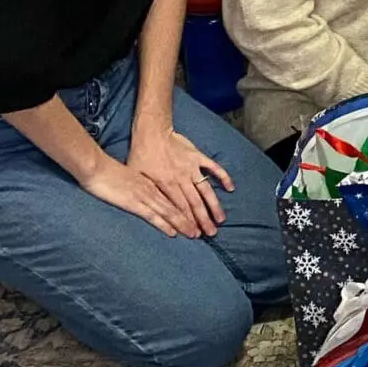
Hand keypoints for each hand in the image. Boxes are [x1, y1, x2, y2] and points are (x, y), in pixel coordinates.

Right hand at [78, 154, 193, 237]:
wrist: (97, 166)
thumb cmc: (112, 171)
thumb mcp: (134, 175)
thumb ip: (145, 184)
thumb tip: (151, 193)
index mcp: (155, 182)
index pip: (178, 197)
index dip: (191, 209)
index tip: (202, 218)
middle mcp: (154, 189)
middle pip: (179, 205)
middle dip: (194, 219)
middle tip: (207, 231)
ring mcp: (145, 196)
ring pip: (170, 212)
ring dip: (184, 224)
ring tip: (195, 234)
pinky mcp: (134, 203)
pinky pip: (152, 216)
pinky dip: (164, 225)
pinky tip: (173, 233)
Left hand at [128, 119, 229, 236]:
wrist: (151, 132)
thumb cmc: (140, 155)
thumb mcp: (136, 176)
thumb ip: (147, 193)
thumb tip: (154, 210)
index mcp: (166, 184)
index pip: (179, 208)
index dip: (187, 222)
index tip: (195, 234)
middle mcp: (181, 178)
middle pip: (194, 203)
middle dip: (203, 220)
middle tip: (211, 233)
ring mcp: (191, 167)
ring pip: (206, 190)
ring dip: (214, 205)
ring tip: (221, 219)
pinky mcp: (197, 157)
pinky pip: (213, 168)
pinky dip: (223, 177)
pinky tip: (230, 188)